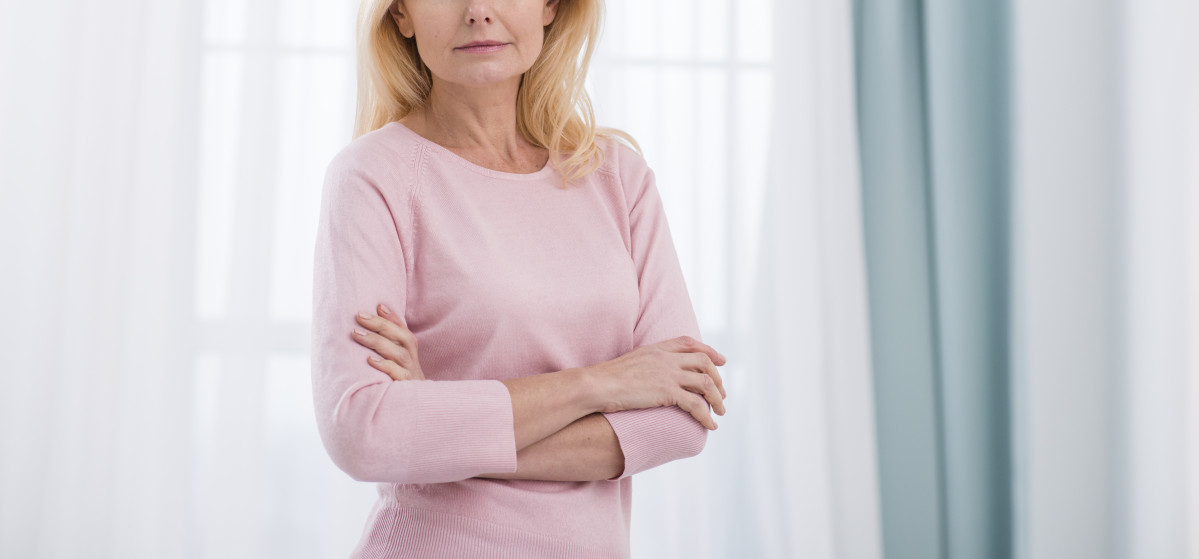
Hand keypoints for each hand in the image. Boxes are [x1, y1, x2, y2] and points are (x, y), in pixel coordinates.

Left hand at [351, 303, 425, 380]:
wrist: (414, 407)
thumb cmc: (399, 378)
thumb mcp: (396, 359)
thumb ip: (387, 342)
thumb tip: (370, 318)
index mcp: (409, 350)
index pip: (402, 329)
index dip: (391, 317)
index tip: (377, 305)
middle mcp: (412, 358)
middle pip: (401, 337)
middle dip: (380, 325)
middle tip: (359, 317)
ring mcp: (410, 372)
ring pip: (398, 353)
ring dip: (377, 342)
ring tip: (357, 334)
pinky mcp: (406, 386)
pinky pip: (397, 374)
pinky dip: (385, 366)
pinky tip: (370, 360)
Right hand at [586, 336, 727, 429]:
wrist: (597, 385)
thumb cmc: (606, 379)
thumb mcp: (630, 362)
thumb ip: (646, 363)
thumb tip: (652, 374)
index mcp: (657, 348)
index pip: (689, 343)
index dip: (709, 351)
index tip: (720, 360)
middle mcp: (666, 358)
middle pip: (704, 362)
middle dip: (717, 379)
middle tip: (722, 394)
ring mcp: (668, 374)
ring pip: (705, 383)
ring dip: (717, 399)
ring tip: (720, 412)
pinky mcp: (666, 392)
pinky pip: (696, 404)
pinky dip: (706, 416)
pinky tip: (709, 426)